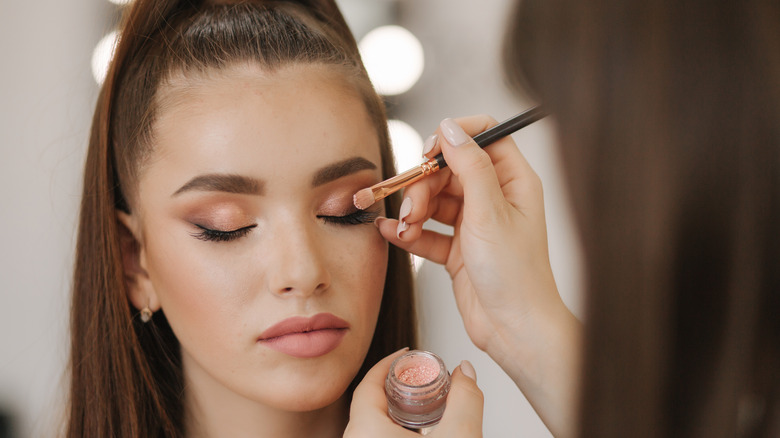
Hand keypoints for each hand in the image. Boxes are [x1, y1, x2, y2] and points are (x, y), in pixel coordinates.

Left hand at [344, 349, 483, 437]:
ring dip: (396, 413)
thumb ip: (466, 398)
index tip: (406, 353)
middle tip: (416, 378)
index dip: (388, 363)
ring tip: (421, 408)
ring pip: (372, 428)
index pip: (367, 385)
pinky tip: (419, 435)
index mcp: (365, 434)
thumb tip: (465, 371)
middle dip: (395, 387)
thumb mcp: (461, 436)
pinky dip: (394, 432)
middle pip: (368, 405)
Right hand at [374, 115, 580, 436]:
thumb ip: (470, 167)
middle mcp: (494, 199)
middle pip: (449, 170)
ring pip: (434, 200)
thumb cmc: (516, 274)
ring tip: (406, 227)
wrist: (515, 330)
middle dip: (424, 184)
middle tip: (413, 206)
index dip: (453, 138)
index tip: (428, 151)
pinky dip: (409, 232)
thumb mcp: (490, 213)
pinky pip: (427, 231)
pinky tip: (393, 234)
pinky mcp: (458, 250)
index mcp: (513, 182)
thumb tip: (450, 128)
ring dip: (413, 210)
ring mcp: (475, 225)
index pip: (484, 136)